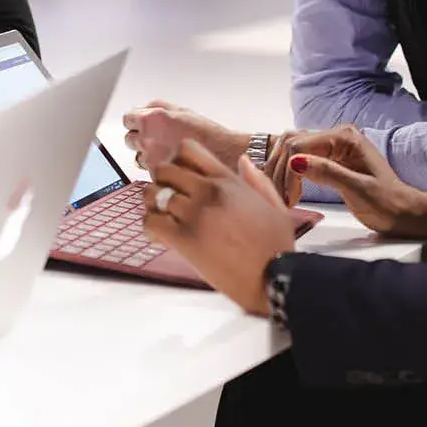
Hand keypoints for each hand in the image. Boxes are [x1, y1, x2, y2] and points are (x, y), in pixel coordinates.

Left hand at [122, 101, 248, 173]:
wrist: (223, 156)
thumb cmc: (208, 133)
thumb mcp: (183, 111)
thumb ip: (159, 107)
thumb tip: (144, 107)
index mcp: (153, 120)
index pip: (128, 119)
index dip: (134, 121)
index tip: (139, 123)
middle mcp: (149, 140)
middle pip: (129, 138)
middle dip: (138, 137)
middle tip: (154, 138)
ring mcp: (151, 159)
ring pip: (137, 157)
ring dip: (145, 154)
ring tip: (164, 153)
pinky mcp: (157, 176)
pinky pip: (149, 171)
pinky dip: (156, 168)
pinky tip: (171, 164)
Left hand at [142, 140, 295, 314]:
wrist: (275, 277)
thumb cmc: (276, 245)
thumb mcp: (274, 205)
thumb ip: (257, 180)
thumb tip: (243, 160)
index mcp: (227, 179)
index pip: (187, 149)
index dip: (176, 160)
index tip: (179, 177)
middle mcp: (209, 190)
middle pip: (164, 169)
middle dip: (160, 182)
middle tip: (167, 200)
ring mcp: (195, 213)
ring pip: (152, 194)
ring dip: (152, 205)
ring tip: (162, 218)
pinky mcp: (185, 239)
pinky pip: (150, 222)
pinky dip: (150, 228)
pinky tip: (160, 238)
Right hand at [268, 127, 426, 236]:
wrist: (402, 212)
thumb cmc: (386, 202)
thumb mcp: (358, 189)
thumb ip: (328, 173)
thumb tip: (295, 162)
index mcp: (345, 137)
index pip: (300, 145)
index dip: (287, 171)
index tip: (287, 199)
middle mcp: (336, 135)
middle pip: (291, 143)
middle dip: (279, 171)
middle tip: (280, 199)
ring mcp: (331, 145)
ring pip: (291, 148)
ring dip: (280, 171)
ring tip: (281, 196)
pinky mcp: (328, 158)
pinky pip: (299, 158)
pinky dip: (287, 173)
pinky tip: (286, 189)